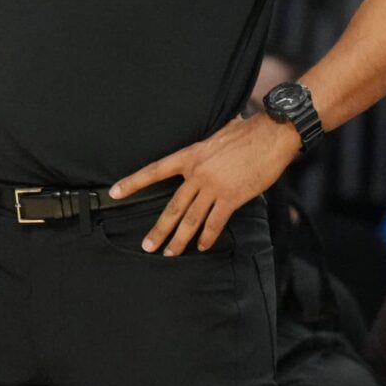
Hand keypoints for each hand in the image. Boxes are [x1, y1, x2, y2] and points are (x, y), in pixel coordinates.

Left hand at [109, 115, 298, 255]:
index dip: (133, 182)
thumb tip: (205, 142)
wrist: (271, 135)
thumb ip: (205, 145)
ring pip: (191, 219)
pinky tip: (202, 246)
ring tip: (170, 253)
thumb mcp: (217, 132)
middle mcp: (197, 173)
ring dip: (180, 239)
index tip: (115, 192)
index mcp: (190, 155)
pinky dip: (207, 236)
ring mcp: (214, 187)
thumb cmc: (247, 131)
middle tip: (147, 246)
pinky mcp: (232, 197)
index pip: (155, 170)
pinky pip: (215, 222)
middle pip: (173, 206)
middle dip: (159, 229)